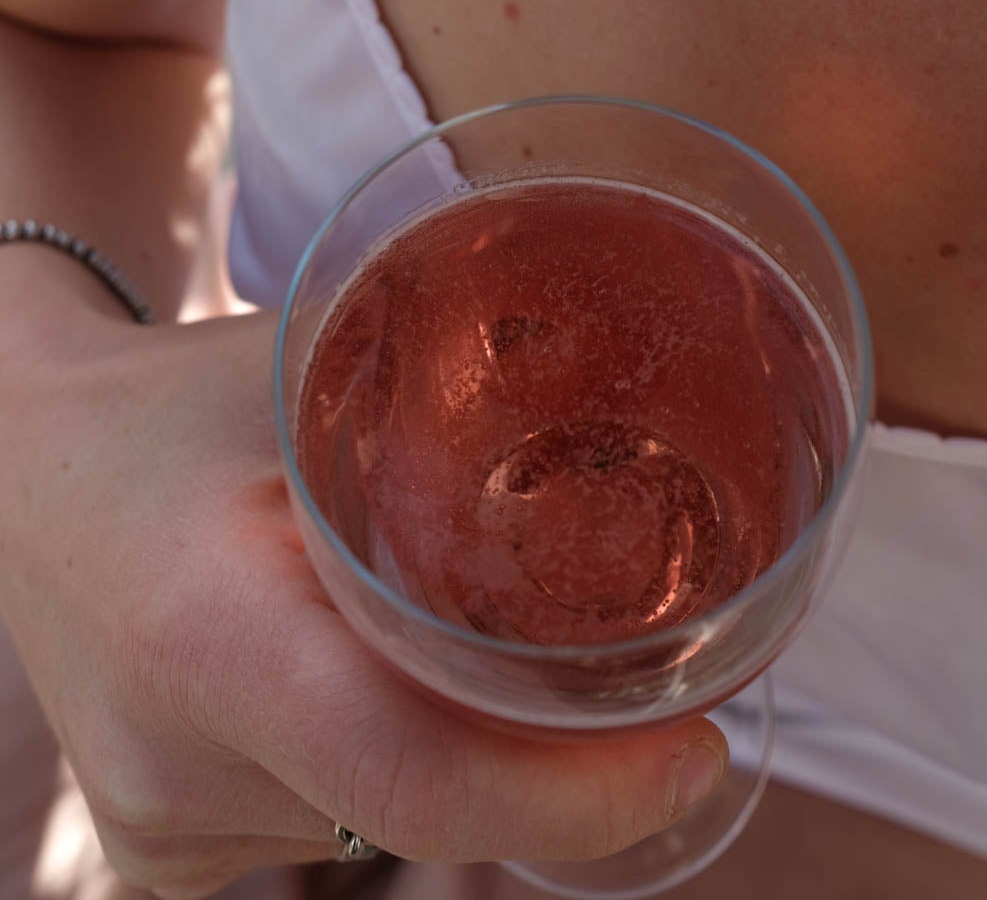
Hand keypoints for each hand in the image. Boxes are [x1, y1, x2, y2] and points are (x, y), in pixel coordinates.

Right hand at [0, 306, 726, 899]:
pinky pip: (322, 829)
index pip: (419, 771)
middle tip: (648, 690)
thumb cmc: (177, 399)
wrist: (25, 464)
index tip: (693, 745)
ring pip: (378, 821)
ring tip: (468, 638)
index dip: (580, 789)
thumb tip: (640, 372)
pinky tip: (378, 679)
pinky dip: (389, 771)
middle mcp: (169, 759)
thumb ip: (454, 387)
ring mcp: (154, 824)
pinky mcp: (153, 849)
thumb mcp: (315, 363)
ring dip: (461, 753)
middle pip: (422, 800)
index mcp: (210, 630)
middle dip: (554, 767)